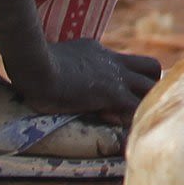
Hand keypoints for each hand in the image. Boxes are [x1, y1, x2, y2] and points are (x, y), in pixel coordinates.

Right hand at [20, 38, 162, 120]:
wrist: (34, 65)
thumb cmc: (30, 65)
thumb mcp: (51, 60)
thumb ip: (56, 65)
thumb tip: (40, 74)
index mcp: (97, 52)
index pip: (124, 64)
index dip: (123, 82)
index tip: (106, 100)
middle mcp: (112, 60)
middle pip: (151, 66)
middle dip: (150, 86)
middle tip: (135, 106)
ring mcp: (115, 76)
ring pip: (153, 85)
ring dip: (146, 103)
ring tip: (131, 120)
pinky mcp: (113, 93)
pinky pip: (137, 108)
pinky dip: (134, 121)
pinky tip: (121, 133)